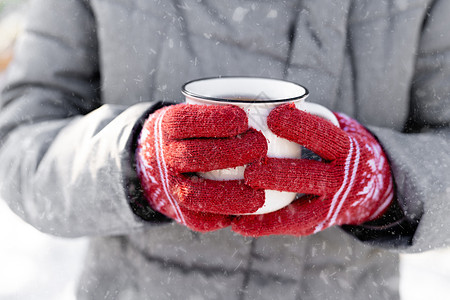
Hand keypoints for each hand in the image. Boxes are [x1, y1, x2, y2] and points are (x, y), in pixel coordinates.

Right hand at [136, 104, 266, 231]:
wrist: (154, 164)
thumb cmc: (189, 134)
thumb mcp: (192, 114)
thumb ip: (222, 113)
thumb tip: (280, 105)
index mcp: (166, 127)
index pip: (187, 121)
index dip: (215, 121)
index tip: (244, 119)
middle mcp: (163, 157)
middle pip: (195, 156)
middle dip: (232, 153)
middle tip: (261, 147)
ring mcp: (169, 186)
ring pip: (196, 194)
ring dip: (231, 195)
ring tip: (259, 193)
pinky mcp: (179, 212)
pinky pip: (200, 219)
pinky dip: (224, 216)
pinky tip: (246, 212)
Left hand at [232, 103, 393, 236]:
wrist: (369, 186)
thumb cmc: (337, 149)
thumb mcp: (336, 129)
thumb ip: (311, 118)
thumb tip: (266, 98)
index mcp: (347, 149)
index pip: (326, 136)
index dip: (301, 127)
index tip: (273, 116)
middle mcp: (342, 178)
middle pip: (311, 176)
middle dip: (280, 173)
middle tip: (250, 170)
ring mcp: (331, 204)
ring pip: (299, 206)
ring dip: (268, 201)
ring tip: (240, 195)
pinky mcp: (317, 223)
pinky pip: (289, 225)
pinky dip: (263, 226)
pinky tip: (237, 223)